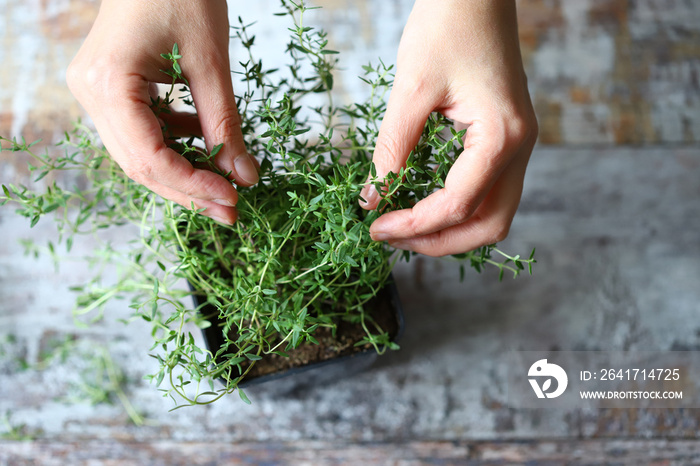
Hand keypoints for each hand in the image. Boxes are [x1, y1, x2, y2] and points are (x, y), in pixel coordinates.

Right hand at [67, 0, 258, 224]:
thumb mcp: (211, 63)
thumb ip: (226, 124)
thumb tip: (245, 177)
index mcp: (107, 84)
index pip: (149, 158)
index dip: (193, 186)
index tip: (233, 199)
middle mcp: (90, 93)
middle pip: (140, 164)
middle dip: (189, 190)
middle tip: (231, 210)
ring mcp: (94, 91)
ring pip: (140, 154)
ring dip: (184, 172)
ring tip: (226, 185)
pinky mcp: (109, 89)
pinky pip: (141, 132)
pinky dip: (175, 144)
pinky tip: (205, 145)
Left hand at [360, 0, 536, 255]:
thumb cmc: (447, 27)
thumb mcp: (411, 90)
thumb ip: (392, 149)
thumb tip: (373, 198)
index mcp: (502, 136)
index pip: (457, 205)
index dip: (412, 224)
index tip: (374, 227)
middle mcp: (520, 148)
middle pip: (488, 226)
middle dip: (437, 241)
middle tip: (390, 237)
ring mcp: (518, 146)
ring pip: (492, 215)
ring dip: (449, 230)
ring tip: (403, 226)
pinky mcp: (506, 140)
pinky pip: (487, 192)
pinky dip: (456, 209)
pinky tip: (421, 202)